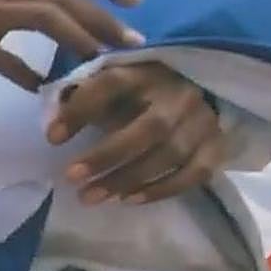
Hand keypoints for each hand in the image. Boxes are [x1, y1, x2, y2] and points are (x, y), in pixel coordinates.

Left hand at [49, 62, 225, 204]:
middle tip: (70, 178)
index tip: (52, 137)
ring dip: (127, 179)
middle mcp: (179, 94)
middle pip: (148, 129)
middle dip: (106, 156)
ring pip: (170, 154)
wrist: (202, 87)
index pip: (112, 84)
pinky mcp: (217, 145)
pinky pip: (195, 173)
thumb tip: (52, 120)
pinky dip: (162, 189)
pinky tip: (130, 200)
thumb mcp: (115, 80)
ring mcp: (203, 120)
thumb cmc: (143, 88)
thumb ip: (86, 95)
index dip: (81, 109)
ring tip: (90, 197)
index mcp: (147, 70)